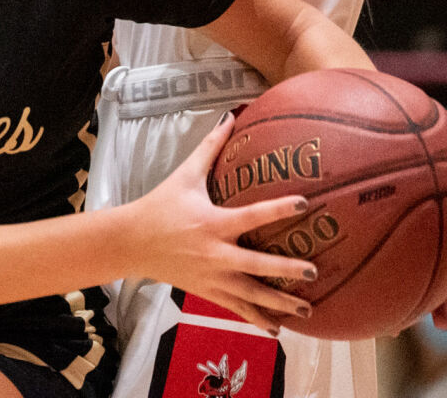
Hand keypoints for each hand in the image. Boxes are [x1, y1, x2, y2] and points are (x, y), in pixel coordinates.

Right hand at [130, 113, 317, 333]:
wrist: (132, 241)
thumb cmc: (160, 205)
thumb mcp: (185, 175)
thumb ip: (210, 148)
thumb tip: (230, 117)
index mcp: (213, 223)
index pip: (253, 215)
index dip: (279, 208)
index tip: (305, 203)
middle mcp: (216, 253)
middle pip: (258, 265)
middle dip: (287, 270)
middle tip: (313, 271)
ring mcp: (212, 277)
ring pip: (252, 294)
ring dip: (280, 304)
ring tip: (307, 310)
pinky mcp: (207, 292)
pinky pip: (236, 309)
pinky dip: (257, 320)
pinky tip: (277, 329)